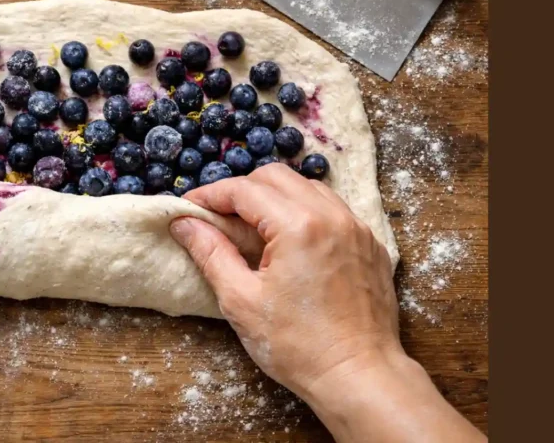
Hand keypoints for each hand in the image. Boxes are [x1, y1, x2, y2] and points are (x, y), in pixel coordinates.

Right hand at [170, 164, 484, 442]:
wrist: (359, 377)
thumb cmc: (299, 346)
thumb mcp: (240, 300)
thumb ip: (210, 252)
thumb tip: (184, 223)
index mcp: (299, 226)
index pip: (245, 190)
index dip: (210, 195)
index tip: (188, 208)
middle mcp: (332, 216)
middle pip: (277, 177)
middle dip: (242, 190)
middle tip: (217, 217)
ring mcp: (356, 228)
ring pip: (307, 187)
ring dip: (274, 198)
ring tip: (251, 228)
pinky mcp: (369, 245)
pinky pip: (332, 209)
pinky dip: (304, 212)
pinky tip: (288, 241)